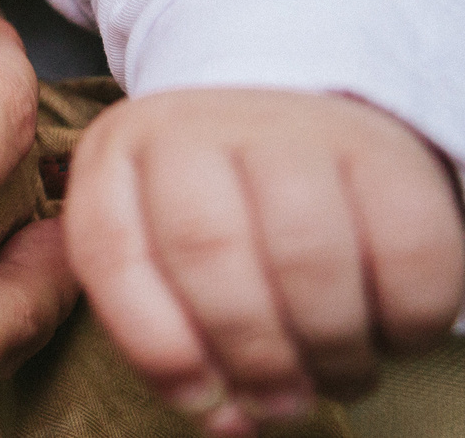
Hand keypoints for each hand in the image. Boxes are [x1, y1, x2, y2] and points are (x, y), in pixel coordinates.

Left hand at [66, 88, 464, 432]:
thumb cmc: (216, 209)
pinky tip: (391, 336)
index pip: (112, 252)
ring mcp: (286, 130)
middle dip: (249, 353)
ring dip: (329, 346)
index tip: (198, 402)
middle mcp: (191, 130)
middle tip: (280, 402)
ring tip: (337, 376)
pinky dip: (406, 320)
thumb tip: (224, 424)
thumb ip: (173, 337)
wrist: (294, 112)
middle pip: (209, 251)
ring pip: (307, 254)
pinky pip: (405, 251)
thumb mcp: (161, 250)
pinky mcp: (379, 151)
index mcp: (117, 158)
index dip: (155, 346)